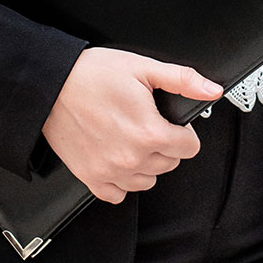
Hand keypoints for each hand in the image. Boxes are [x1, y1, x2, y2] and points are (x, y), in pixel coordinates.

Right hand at [41, 47, 222, 203]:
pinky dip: (122, 180)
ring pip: (148, 180)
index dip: (183, 131)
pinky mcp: (92, 178)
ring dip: (146, 162)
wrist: (50, 85)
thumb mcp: (142, 67)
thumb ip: (182, 80)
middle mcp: (133, 158)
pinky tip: (116, 156)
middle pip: (170, 163)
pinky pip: (119, 194)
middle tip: (145, 121)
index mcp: (150, 132)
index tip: (170, 121)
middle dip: (165, 143)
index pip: (190, 148)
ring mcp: (112, 172)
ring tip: (130, 135)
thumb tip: (212, 90)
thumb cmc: (91, 74)